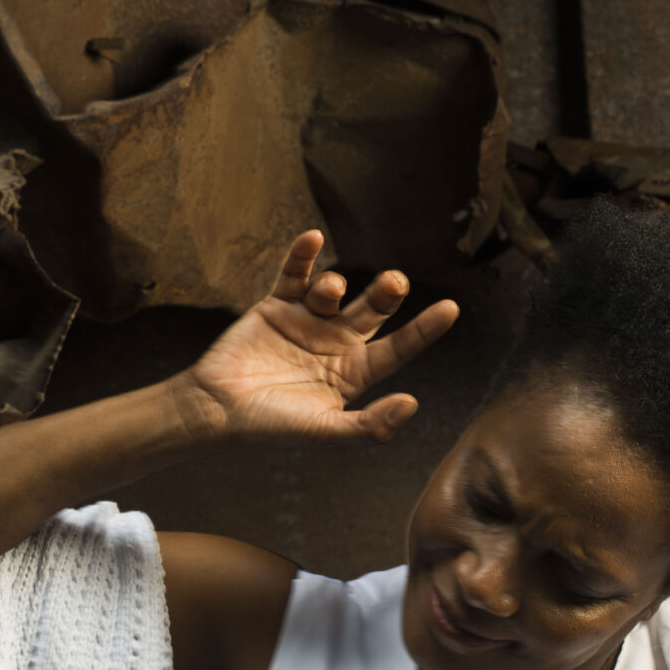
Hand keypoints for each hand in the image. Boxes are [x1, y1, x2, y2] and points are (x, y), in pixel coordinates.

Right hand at [178, 232, 459, 445]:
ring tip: (328, 292)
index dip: (424, 330)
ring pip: (334, 290)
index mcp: (354, 373)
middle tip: (395, 282)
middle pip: (372, 311)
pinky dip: (302, 254)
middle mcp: (335, 343)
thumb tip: (412, 404)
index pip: (398, 348)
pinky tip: (312, 238)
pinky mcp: (276, 305)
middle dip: (386, 294)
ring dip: (335, 285)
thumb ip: (368, 426)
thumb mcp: (324, 431)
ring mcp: (306, 321)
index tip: (452, 308)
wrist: (216, 410)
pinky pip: (293, 273)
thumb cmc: (271, 427)